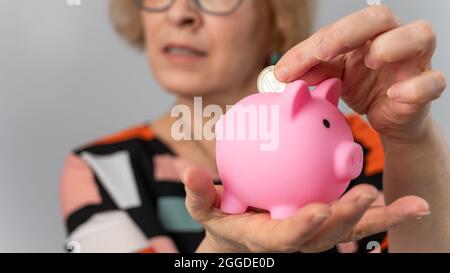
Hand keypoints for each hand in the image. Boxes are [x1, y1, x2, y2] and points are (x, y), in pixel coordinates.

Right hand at [181, 167, 429, 252]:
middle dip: (349, 220)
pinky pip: (355, 219)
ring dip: (379, 220)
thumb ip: (198, 194)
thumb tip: (189, 172)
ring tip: (411, 206)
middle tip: (369, 196)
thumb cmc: (223, 217)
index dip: (303, 227)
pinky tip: (406, 203)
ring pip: (349, 229)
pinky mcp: (327, 222)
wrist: (241, 231)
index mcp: (269, 238)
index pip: (288, 237)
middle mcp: (298, 240)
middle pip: (328, 235)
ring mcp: (316, 233)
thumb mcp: (204, 208)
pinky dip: (382, 215)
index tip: (318, 210)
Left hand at [275, 5, 445, 142]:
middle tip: (323, 51)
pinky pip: (432, 81)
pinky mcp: (427, 87)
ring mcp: (414, 61)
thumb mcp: (333, 77)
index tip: (286, 69)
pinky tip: (394, 95)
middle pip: (380, 17)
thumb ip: (311, 72)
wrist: (388, 117)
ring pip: (420, 35)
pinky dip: (416, 86)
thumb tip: (280, 73)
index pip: (339, 29)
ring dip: (393, 45)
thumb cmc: (362, 87)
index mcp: (365, 34)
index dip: (311, 46)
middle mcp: (392, 39)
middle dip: (349, 31)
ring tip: (371, 60)